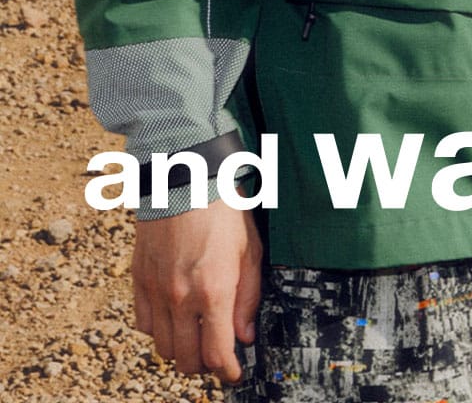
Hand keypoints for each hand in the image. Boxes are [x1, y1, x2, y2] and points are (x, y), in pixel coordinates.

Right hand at [132, 197, 261, 382]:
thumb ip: (248, 297)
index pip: (217, 353)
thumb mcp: (251, 250)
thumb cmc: (224, 210)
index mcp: (214, 291)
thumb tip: (245, 335)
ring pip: (163, 347)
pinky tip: (174, 318)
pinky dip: (159, 330)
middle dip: (204, 365)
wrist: (186, 180)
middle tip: (217, 355)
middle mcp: (181, 297)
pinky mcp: (139, 281)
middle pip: (186, 358)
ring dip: (180, 351)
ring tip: (196, 338)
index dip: (227, 371)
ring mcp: (156, 291)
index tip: (234, 373)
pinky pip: (144, 324)